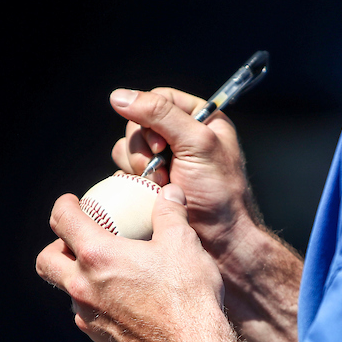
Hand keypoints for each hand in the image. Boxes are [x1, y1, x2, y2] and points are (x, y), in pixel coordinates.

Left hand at [36, 183, 225, 341]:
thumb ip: (171, 214)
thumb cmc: (187, 297)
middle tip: (79, 241)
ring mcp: (88, 315)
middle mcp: (83, 286)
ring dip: (78, 277)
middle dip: (56, 246)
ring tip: (107, 271)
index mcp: (97, 256)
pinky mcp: (99, 338)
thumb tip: (170, 193)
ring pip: (66, 290)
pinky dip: (96, 302)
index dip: (64, 205)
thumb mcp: (183, 244)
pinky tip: (123, 300)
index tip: (72, 202)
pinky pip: (86, 314)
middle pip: (46, 260)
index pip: (61, 220)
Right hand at [109, 88, 259, 261]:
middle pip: (137, 124)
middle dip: (144, 150)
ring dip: (137, 169)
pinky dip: (130, 184)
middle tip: (164, 171)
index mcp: (200, 120)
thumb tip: (120, 97)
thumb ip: (160, 114)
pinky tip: (150, 197)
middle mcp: (180, 138)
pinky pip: (123, 174)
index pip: (158, 99)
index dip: (150, 117)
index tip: (161, 143)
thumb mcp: (197, 144)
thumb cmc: (220, 195)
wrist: (222, 243)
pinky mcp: (150, 186)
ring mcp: (163, 164)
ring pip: (127, 150)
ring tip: (161, 188)